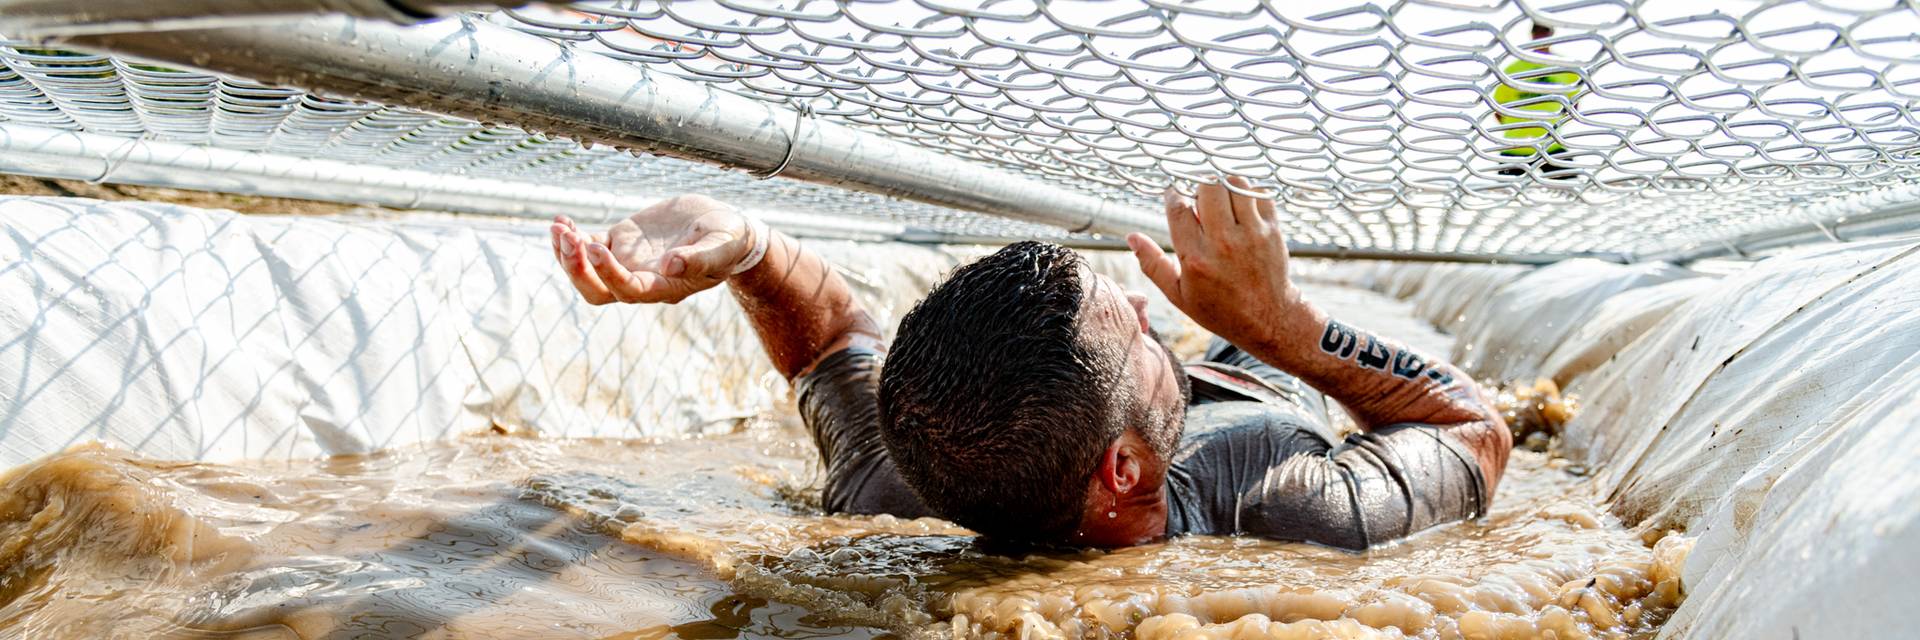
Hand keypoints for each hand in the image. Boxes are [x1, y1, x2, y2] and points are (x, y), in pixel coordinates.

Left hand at [550, 194, 754, 304]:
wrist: (726, 227)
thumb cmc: (729, 240)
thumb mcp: (722, 245)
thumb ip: (700, 258)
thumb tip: (670, 266)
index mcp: (665, 286)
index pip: (629, 289)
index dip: (609, 273)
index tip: (596, 247)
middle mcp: (641, 280)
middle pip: (597, 291)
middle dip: (577, 269)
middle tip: (567, 239)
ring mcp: (627, 262)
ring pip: (586, 271)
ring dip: (567, 253)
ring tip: (558, 227)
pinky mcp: (620, 242)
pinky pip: (587, 244)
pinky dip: (571, 235)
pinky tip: (560, 220)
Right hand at [1126, 177, 1304, 352]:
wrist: (1267, 320)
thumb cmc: (1219, 309)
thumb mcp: (1178, 294)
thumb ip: (1153, 264)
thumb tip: (1131, 237)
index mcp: (1196, 259)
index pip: (1179, 209)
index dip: (1173, 195)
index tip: (1174, 195)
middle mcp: (1224, 243)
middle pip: (1208, 187)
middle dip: (1199, 187)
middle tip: (1200, 200)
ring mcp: (1252, 234)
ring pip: (1235, 184)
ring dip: (1224, 187)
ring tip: (1221, 202)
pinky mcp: (1273, 231)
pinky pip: (1260, 194)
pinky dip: (1249, 195)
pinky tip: (1241, 210)